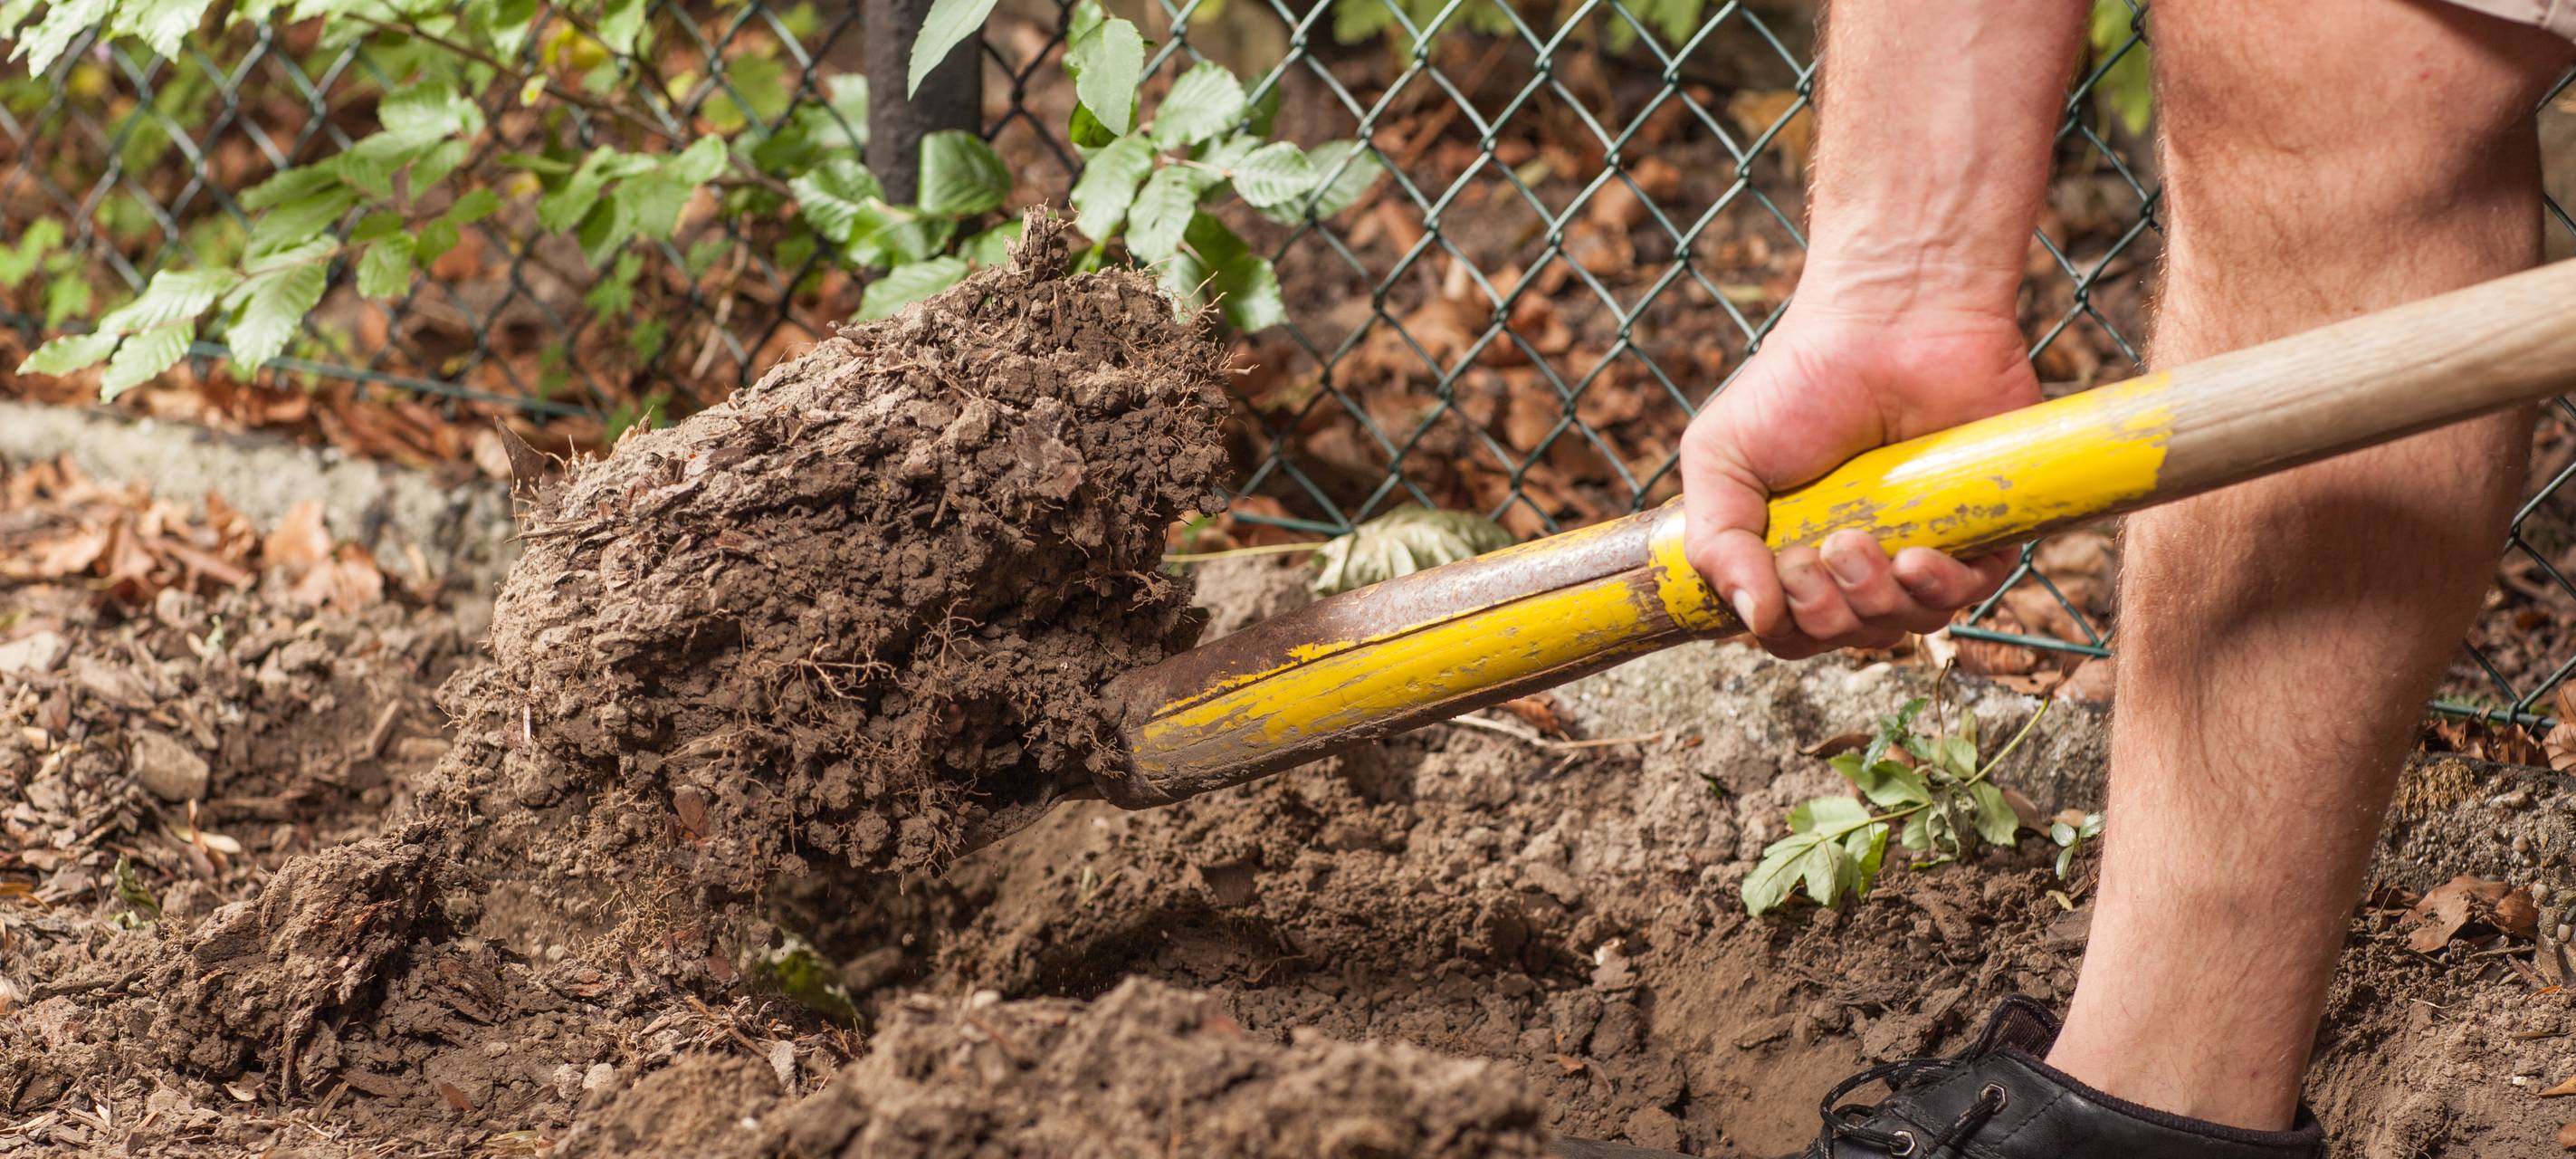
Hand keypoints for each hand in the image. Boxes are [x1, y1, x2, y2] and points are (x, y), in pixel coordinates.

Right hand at [1680, 302, 2041, 658]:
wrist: (1889, 321)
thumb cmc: (1800, 382)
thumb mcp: (1721, 458)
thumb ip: (1715, 543)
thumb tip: (1752, 618)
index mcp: (1794, 548)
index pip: (1790, 630)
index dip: (1785, 625)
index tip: (1783, 569)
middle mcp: (1858, 557)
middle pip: (1846, 635)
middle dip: (1827, 612)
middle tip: (1825, 547)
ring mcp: (1919, 544)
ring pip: (1904, 625)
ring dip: (1877, 602)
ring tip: (1861, 542)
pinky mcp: (1981, 528)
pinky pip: (1970, 594)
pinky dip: (1940, 589)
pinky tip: (1917, 557)